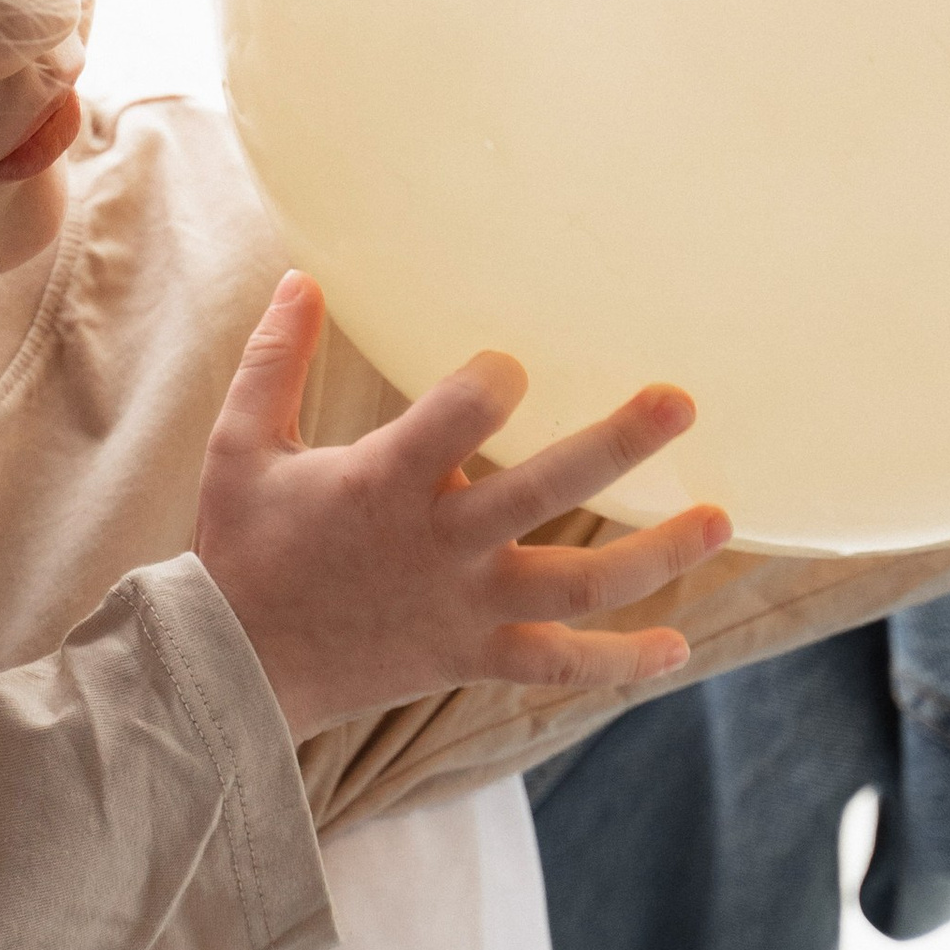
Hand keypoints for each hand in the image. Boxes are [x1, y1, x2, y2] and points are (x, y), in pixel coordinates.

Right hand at [199, 273, 732, 734]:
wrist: (231, 670)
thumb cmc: (241, 549)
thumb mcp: (241, 446)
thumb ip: (275, 360)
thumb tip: (302, 278)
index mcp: (382, 483)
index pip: (458, 416)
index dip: (491, 381)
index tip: (509, 364)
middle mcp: (439, 545)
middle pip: (546, 489)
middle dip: (617, 444)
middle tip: (680, 402)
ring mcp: (465, 607)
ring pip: (577, 583)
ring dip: (655, 554)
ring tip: (719, 520)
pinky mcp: (472, 657)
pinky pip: (559, 666)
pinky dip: (620, 663)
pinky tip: (678, 646)